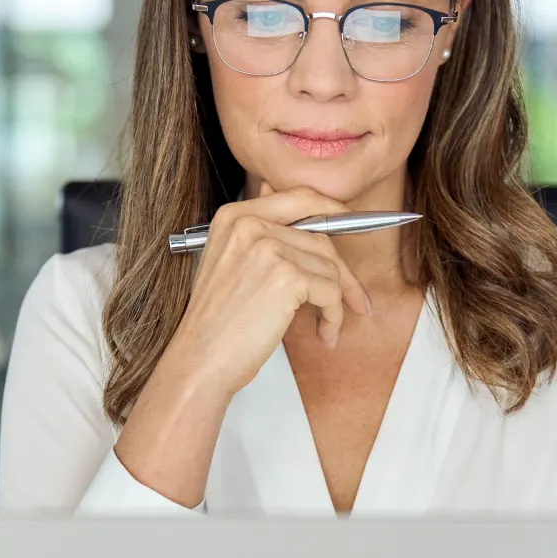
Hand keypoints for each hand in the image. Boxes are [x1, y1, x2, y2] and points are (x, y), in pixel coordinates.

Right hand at [158, 186, 374, 399]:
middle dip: (343, 273)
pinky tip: (323, 334)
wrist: (200, 359)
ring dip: (336, 302)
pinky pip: (331, 293)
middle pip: (320, 238)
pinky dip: (333, 317)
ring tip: (326, 326)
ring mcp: (268, 249)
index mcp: (234, 217)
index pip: (297, 197)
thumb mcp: (229, 264)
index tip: (353, 222)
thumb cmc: (216, 323)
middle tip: (355, 299)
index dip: (331, 208)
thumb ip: (261, 236)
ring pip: (330, 268)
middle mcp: (249, 225)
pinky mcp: (286, 277)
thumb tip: (307, 215)